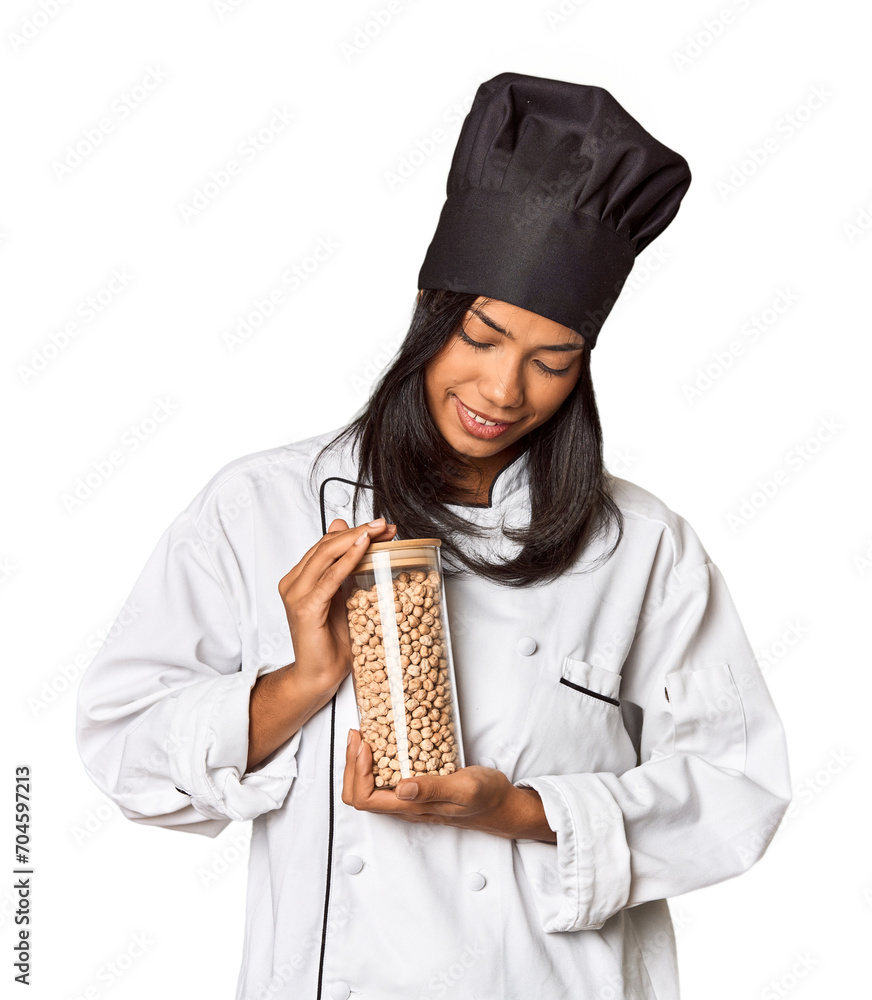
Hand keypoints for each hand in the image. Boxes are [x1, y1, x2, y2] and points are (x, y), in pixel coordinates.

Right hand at [278, 517, 396, 694]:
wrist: (318, 676)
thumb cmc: (331, 642)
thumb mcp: (344, 599)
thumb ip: (346, 570)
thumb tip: (355, 537)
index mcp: (300, 579)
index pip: (326, 544)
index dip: (354, 531)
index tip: (381, 527)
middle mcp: (293, 583)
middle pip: (326, 545)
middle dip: (358, 530)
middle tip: (383, 525)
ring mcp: (296, 595)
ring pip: (326, 555)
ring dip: (356, 538)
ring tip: (377, 530)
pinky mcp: (305, 608)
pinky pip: (330, 578)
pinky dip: (348, 560)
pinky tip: (364, 547)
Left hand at [341, 729, 552, 840]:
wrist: (503, 805)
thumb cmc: (487, 798)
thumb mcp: (465, 788)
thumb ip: (434, 789)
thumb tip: (400, 788)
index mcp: (412, 808)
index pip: (365, 798)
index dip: (356, 772)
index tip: (364, 744)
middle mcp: (405, 806)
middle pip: (359, 793)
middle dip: (350, 764)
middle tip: (358, 734)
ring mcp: (409, 798)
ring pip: (368, 785)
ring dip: (359, 761)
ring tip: (365, 734)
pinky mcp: (415, 788)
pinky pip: (384, 777)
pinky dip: (375, 758)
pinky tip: (383, 741)